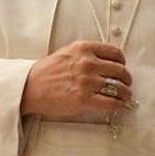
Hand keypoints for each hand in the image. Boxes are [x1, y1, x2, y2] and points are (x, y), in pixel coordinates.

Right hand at [19, 41, 133, 121]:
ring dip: (125, 94)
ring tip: (125, 98)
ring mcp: (86, 82)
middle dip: (126, 80)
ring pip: (119, 88)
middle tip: (125, 86)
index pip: (115, 53)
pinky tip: (118, 107)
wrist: (28, 88)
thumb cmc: (46, 72)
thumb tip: (108, 63)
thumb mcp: (67, 53)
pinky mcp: (84, 100)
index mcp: (84, 48)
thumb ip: (87, 55)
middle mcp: (87, 63)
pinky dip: (119, 106)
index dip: (122, 63)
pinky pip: (111, 103)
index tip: (121, 68)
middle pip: (120, 71)